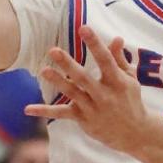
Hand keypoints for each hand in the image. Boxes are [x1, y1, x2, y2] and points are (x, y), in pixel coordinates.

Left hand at [26, 28, 150, 157]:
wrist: (135, 134)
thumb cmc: (131, 101)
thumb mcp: (130, 79)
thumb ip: (119, 58)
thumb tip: (116, 37)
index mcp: (117, 82)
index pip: (106, 60)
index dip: (95, 44)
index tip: (83, 28)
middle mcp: (104, 95)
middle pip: (84, 78)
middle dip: (68, 65)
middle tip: (53, 50)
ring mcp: (93, 108)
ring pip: (72, 93)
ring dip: (58, 82)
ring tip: (44, 70)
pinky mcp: (83, 119)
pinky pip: (61, 114)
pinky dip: (44, 111)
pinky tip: (27, 109)